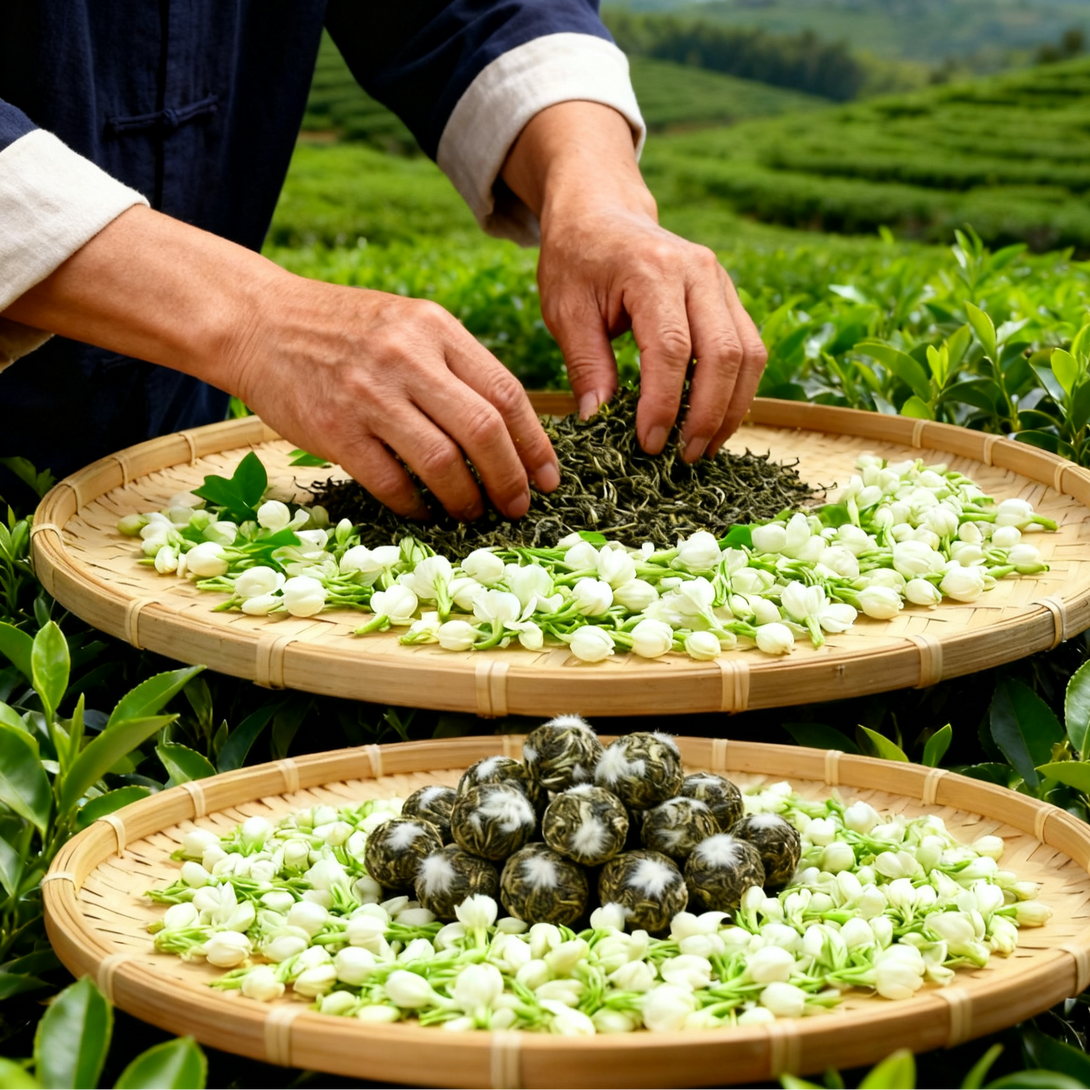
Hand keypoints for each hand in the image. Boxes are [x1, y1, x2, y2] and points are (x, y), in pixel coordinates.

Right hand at [4, 206, 558, 520]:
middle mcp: (407, 357)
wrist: (259, 320)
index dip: (535, 443)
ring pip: (442, 462)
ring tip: (474, 513)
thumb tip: (509, 430)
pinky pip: (390, 482)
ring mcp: (369, 394)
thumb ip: (455, 365)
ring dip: (466, 499)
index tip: (547, 477)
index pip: (506, 393)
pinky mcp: (334, 429)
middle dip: (510, 479)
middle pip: (483, 430)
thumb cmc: (343, 329)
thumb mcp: (407, 324)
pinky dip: (415, 506)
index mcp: (435, 328)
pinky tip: (423, 512)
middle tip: (517, 506)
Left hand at [503, 102, 766, 459]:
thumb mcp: (565, 310)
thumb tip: (600, 422)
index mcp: (652, 271)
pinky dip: (736, 390)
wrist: (602, 212)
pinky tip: (712, 420)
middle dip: (708, 414)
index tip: (649, 444)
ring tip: (702, 448)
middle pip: (724, 353)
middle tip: (684, 458)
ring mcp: (721, 282)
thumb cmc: (576, 261)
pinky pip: (749, 348)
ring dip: (731, 408)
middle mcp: (698, 271)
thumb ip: (586, 365)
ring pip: (749, 354)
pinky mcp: (729, 297)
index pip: (670, 348)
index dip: (664, 403)